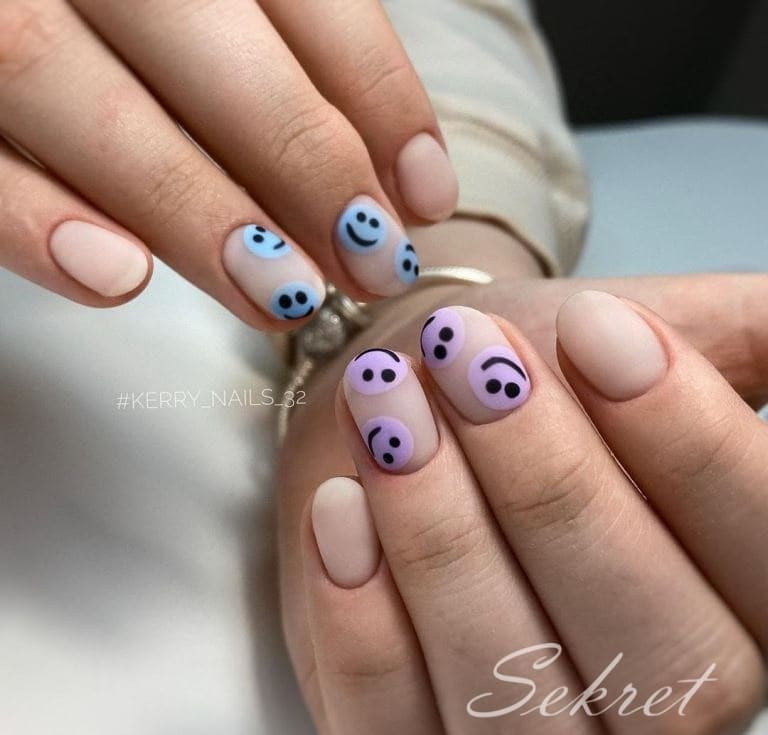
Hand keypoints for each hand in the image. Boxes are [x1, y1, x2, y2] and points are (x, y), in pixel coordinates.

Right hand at [0, 1, 456, 326]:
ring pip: (66, 83)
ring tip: (281, 292)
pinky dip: (33, 219)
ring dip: (190, 204)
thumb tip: (393, 185)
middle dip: (302, 162)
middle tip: (370, 263)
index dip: (376, 93)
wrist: (8, 11)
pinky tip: (119, 277)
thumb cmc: (128, 30)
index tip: (424, 194)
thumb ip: (280, 63)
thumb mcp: (209, 17)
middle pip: (198, 37)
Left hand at [295, 297, 766, 733]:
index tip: (596, 326)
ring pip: (511, 693)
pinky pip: (390, 726)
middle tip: (468, 354)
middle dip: (548, 482)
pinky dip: (360, 620)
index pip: (767, 549)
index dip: (687, 438)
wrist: (415, 397)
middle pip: (650, 640)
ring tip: (389, 406)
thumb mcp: (647, 333)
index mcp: (742, 600)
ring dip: (441, 536)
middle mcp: (666, 700)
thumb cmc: (533, 366)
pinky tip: (338, 507)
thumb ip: (742, 337)